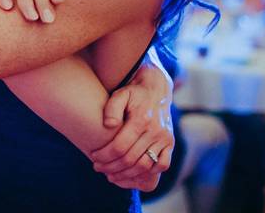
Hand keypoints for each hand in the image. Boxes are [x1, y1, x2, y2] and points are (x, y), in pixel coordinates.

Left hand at [90, 63, 173, 190]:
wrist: (156, 89)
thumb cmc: (133, 93)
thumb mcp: (120, 94)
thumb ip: (112, 108)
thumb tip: (108, 125)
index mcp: (141, 119)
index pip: (119, 146)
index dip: (104, 156)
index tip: (94, 157)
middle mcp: (155, 130)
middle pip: (130, 159)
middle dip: (111, 167)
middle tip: (98, 168)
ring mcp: (165, 138)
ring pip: (144, 166)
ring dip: (126, 174)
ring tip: (111, 175)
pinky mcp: (170, 143)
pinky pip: (162, 165)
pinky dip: (148, 173)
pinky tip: (133, 173)